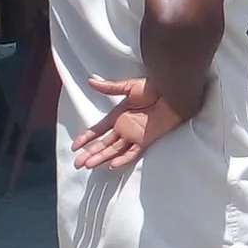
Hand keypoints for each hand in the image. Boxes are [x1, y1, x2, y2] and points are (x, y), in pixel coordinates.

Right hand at [72, 76, 186, 169]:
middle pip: (103, 143)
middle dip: (90, 153)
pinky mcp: (145, 140)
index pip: (98, 130)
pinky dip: (123, 159)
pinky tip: (112, 164)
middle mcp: (124, 127)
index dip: (86, 137)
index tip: (75, 146)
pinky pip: (133, 152)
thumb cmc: (154, 88)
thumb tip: (90, 81)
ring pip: (114, 150)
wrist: (172, 93)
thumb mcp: (129, 86)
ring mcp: (134, 135)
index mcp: (118, 116)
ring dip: (101, 157)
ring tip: (88, 165)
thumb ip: (110, 87)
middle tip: (77, 163)